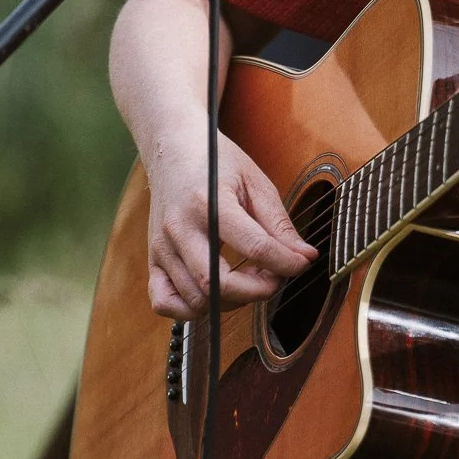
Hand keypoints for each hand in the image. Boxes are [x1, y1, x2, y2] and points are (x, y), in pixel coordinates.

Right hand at [143, 129, 316, 320]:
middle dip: (258, 290)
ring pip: (196, 299)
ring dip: (232, 300)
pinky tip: (214, 293)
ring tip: (248, 278)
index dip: (286, 263)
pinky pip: (165, 303)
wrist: (174, 149)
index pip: (254, 247)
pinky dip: (191, 310)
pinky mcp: (153, 260)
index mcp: (209, 202)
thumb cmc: (217, 163)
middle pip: (218, 283)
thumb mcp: (256, 183)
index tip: (301, 263)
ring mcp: (162, 247)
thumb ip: (279, 224)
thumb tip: (305, 258)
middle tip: (275, 276)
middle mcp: (179, 228)